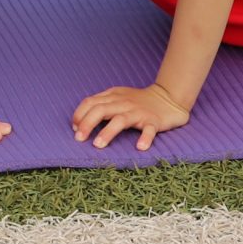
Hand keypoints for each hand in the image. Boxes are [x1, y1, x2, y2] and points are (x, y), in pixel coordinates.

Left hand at [71, 81, 191, 149]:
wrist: (168, 98)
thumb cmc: (138, 101)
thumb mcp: (117, 97)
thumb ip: (100, 105)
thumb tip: (79, 122)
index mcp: (113, 96)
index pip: (91, 102)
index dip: (80, 114)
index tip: (74, 128)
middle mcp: (124, 103)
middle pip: (101, 110)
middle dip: (87, 123)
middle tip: (79, 139)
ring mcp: (139, 112)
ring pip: (121, 120)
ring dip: (108, 132)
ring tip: (98, 144)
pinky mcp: (154, 121)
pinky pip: (149, 130)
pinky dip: (145, 138)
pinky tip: (140, 147)